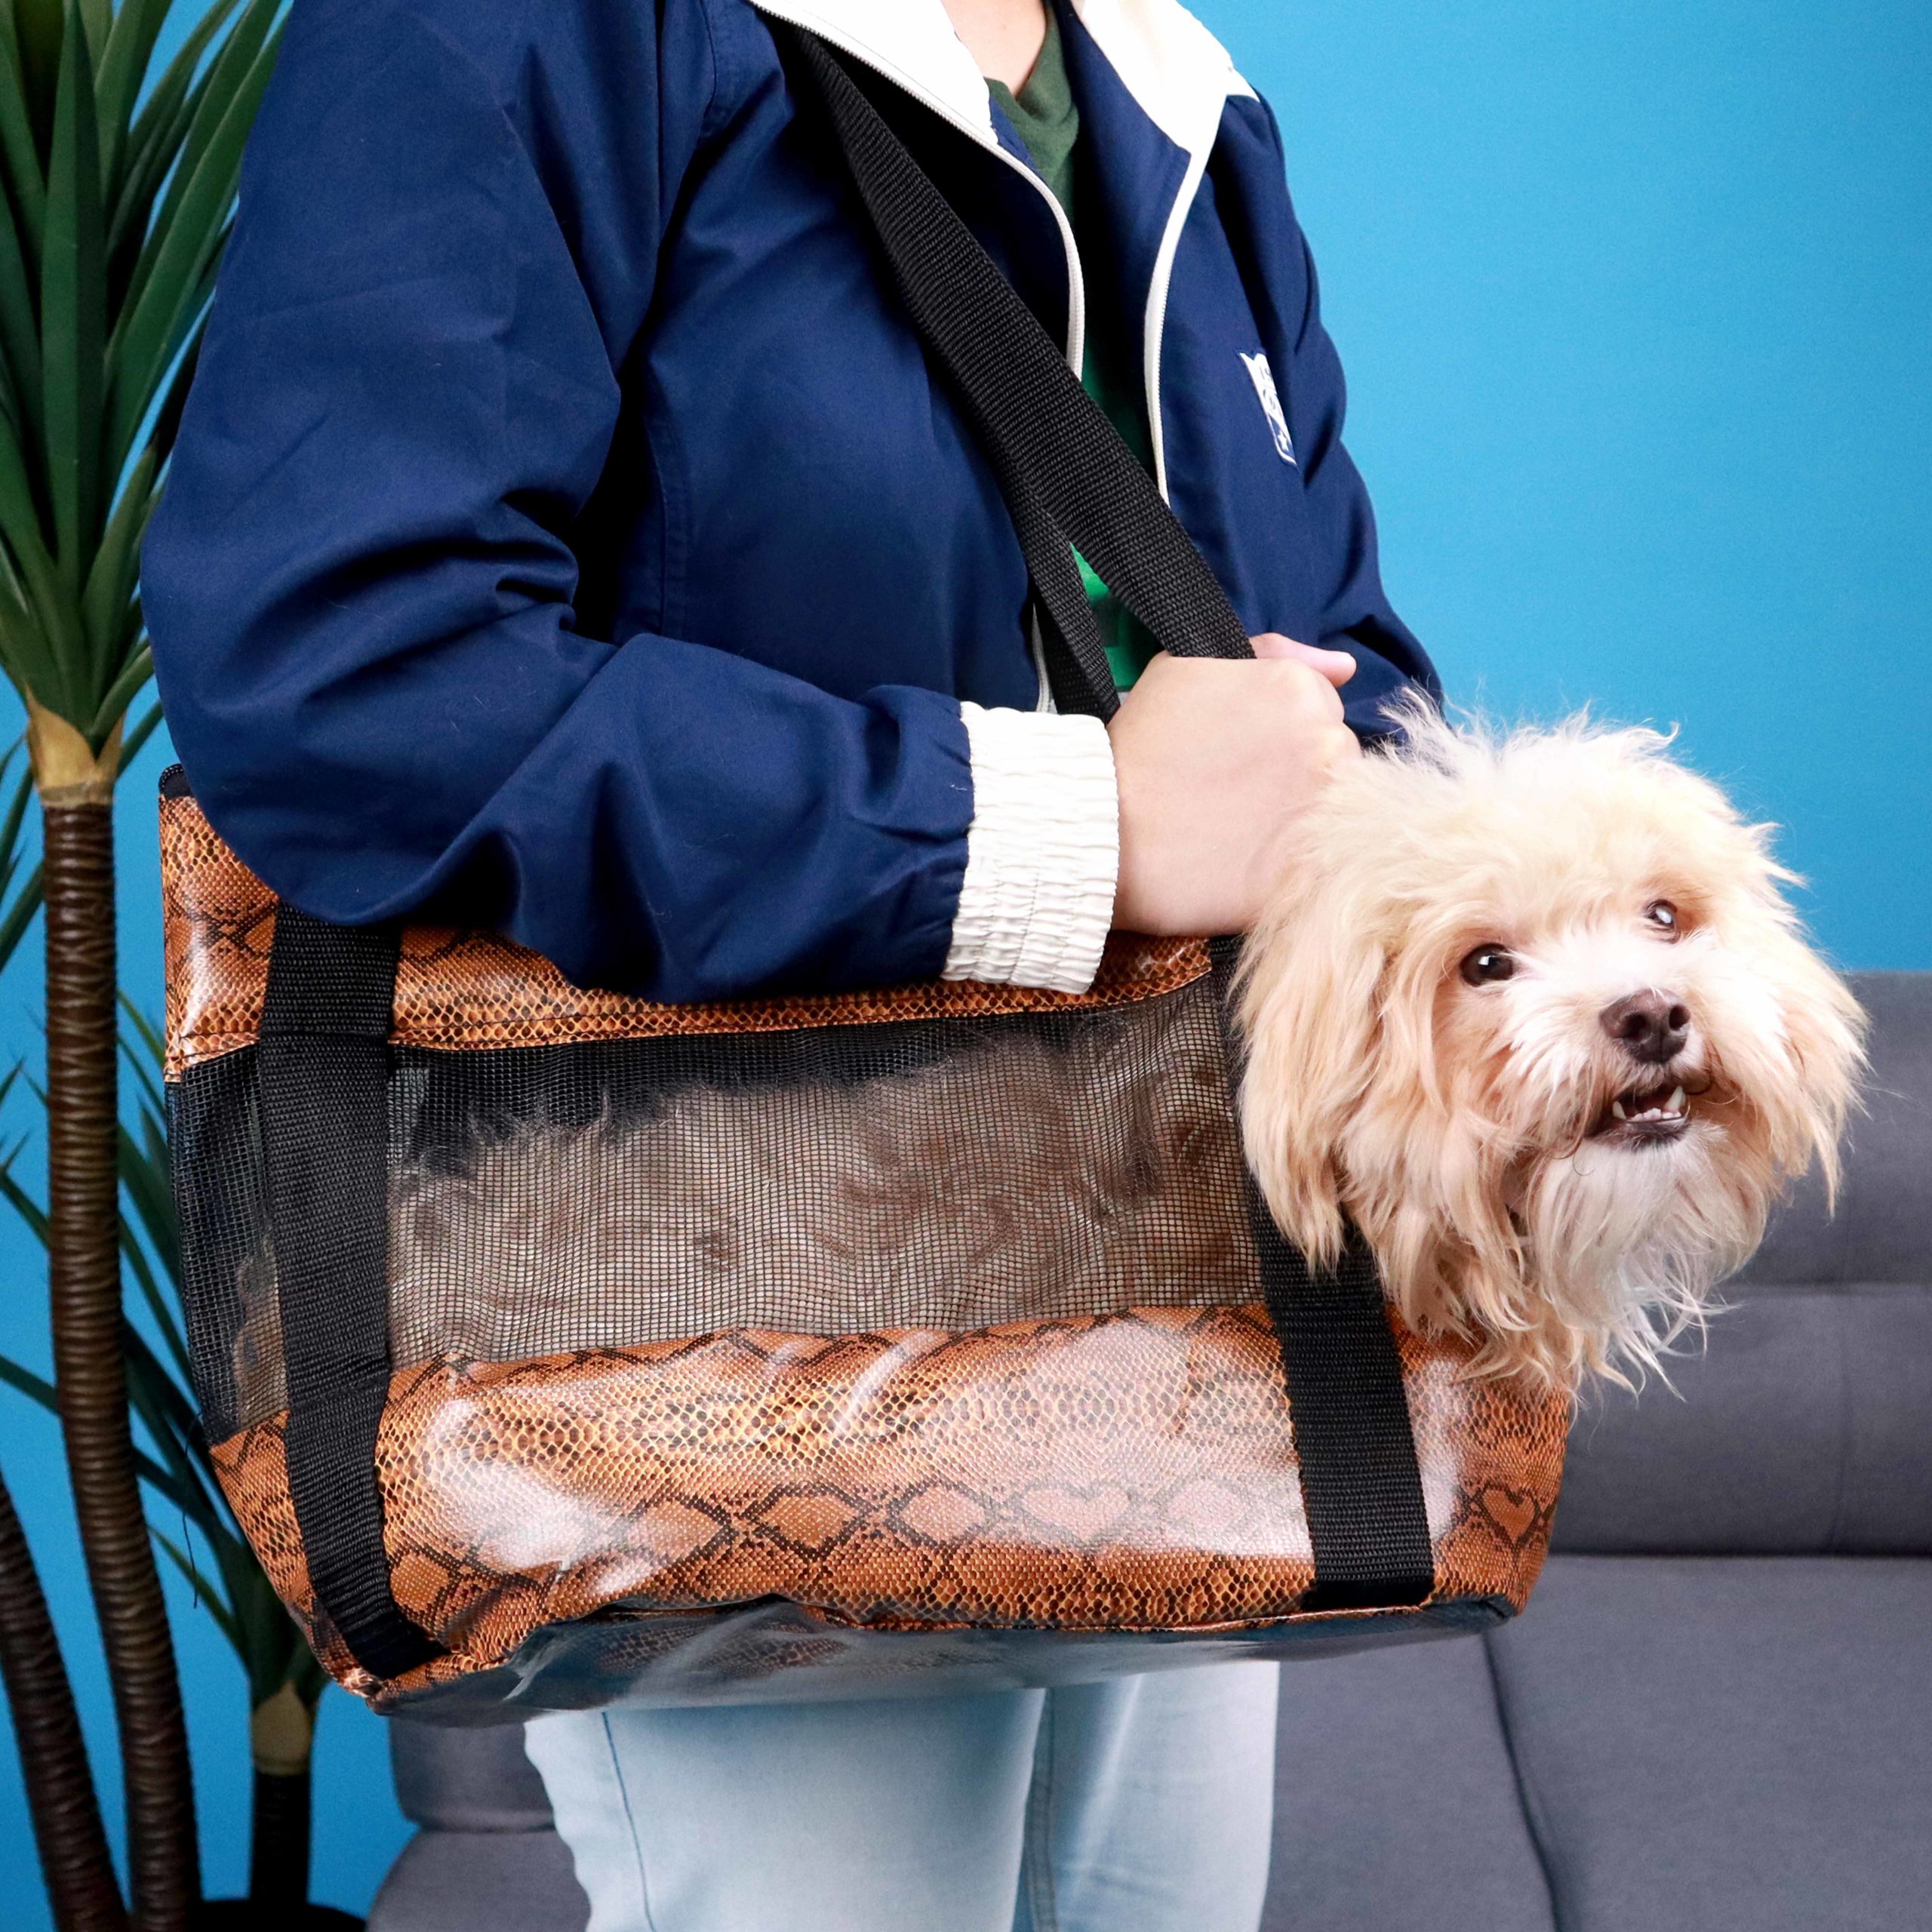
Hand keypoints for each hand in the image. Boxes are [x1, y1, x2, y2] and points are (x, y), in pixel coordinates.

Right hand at [1107, 634, 1359, 935]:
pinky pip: (1323, 859)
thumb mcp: (1187, 668)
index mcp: (1300, 690)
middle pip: (1333, 755)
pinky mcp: (1314, 868)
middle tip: (1234, 791)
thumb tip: (1345, 665)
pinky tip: (1250, 860)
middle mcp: (1328, 743)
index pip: (1320, 706)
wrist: (1105, 833)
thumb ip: (1273, 651)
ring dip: (1297, 813)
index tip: (1235, 752)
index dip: (1276, 730)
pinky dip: (1295, 859)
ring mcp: (1326, 809)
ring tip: (1240, 826)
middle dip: (1294, 769)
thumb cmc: (1141, 748)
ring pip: (1334, 807)